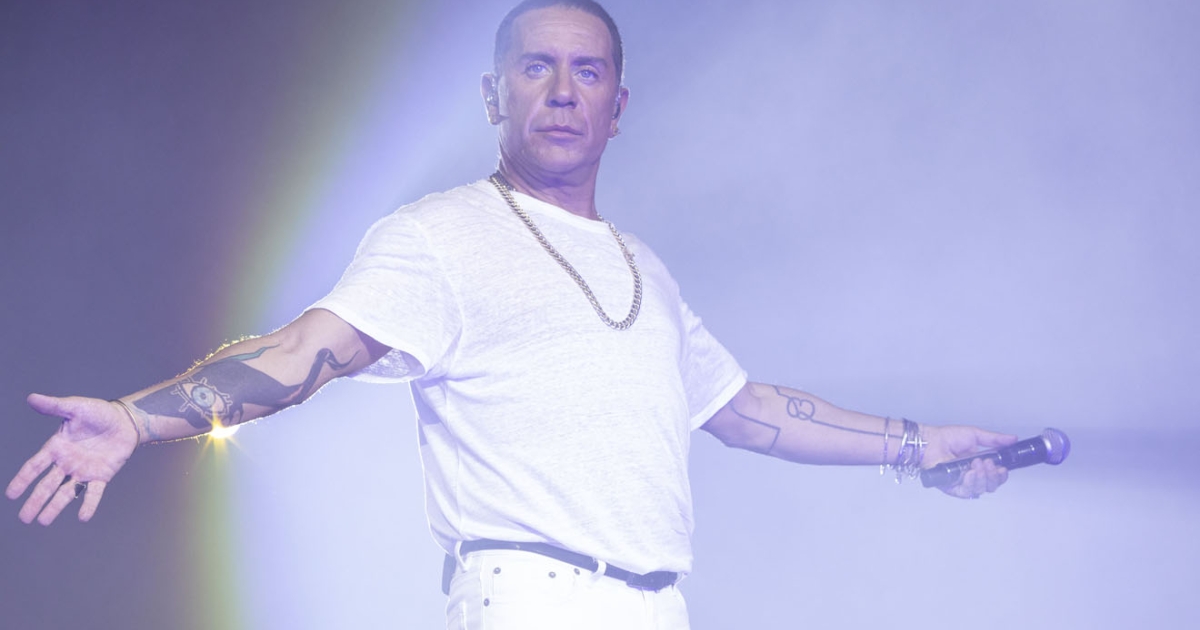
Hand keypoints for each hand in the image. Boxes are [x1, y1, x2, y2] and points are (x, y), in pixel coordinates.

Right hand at [6, 393, 139, 524]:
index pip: (34, 466)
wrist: (126, 420)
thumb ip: (54, 406)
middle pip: (47, 485)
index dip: (22, 480)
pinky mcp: (102, 475)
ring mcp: (84, 470)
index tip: (11, 495)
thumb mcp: (75, 408)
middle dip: (35, 501)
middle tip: (24, 518)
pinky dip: (88, 504)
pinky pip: (93, 492)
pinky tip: (83, 517)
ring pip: (65, 492)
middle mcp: (67, 463)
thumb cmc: (99, 412)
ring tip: (42, 522)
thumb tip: (31, 398)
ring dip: (54, 507)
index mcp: (57, 448)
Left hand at [922, 425, 1017, 499]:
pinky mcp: (952, 488)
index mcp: (980, 465)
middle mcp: (972, 476)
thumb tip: (1013, 439)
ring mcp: (963, 483)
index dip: (1001, 475)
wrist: (930, 441)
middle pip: (991, 486)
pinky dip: (971, 483)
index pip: (996, 476)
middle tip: (987, 463)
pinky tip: (970, 473)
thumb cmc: (947, 438)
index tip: (1003, 468)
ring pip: (981, 489)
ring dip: (982, 477)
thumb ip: (995, 440)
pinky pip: (967, 492)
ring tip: (976, 464)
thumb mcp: (975, 435)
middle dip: (993, 476)